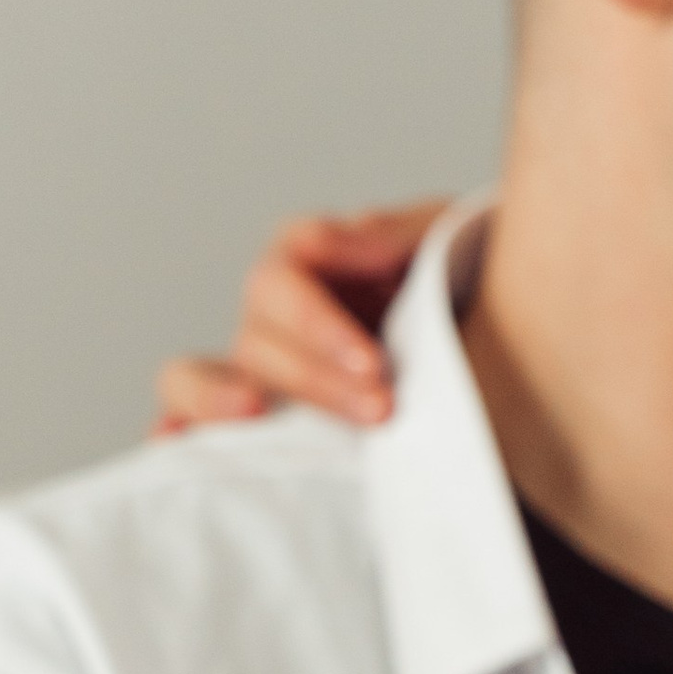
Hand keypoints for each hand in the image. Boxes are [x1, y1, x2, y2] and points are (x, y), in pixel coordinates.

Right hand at [154, 203, 447, 433]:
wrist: (497, 373)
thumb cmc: (464, 299)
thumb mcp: (446, 251)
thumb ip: (400, 234)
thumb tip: (353, 224)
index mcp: (318, 266)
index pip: (289, 268)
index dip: (319, 318)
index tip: (372, 363)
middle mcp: (276, 318)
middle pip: (257, 333)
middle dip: (313, 375)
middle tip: (377, 409)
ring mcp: (256, 372)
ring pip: (201, 373)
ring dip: (221, 396)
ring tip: (254, 413)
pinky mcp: (252, 426)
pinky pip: (188, 426)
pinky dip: (176, 433)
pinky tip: (177, 449)